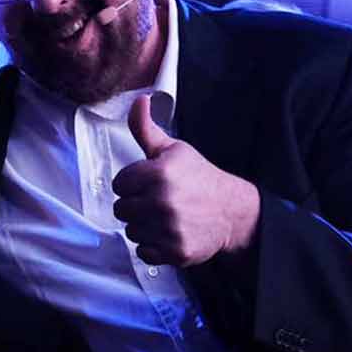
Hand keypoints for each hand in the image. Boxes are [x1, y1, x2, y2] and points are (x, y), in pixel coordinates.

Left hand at [112, 94, 258, 265]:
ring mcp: (169, 228)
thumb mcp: (172, 149)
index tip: (147, 183)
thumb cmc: (199, 177)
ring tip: (163, 217)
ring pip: (131, 231)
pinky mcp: (175, 251)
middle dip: (135, 205)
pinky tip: (168, 233)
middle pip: (121, 209)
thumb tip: (139, 99)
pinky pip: (143, 252)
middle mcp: (162, 201)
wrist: (232, 211)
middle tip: (156, 201)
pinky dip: (153, 247)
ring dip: (143, 226)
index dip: (131, 183)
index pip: (119, 184)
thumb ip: (145, 128)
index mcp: (159, 173)